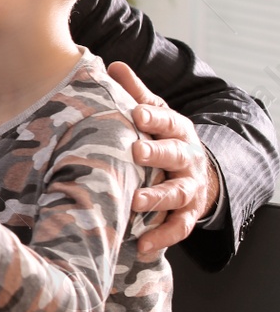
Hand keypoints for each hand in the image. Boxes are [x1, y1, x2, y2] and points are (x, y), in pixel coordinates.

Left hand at [107, 61, 219, 251]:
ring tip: (136, 203)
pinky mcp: (188, 213)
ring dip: (157, 198)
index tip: (136, 113)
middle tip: (136, 153)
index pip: (167, 120)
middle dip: (157, 154)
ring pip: (177, 193)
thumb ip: (136, 94)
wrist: (198, 171)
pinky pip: (178, 227)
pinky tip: (142, 245)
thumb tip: (113, 65)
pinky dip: (162, 237)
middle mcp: (187, 158)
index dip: (153, 116)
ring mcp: (189, 187)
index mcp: (177, 130)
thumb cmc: (164, 138)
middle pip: (175, 155)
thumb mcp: (154, 113)